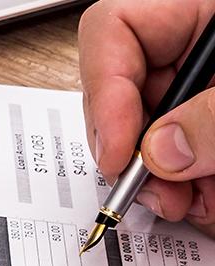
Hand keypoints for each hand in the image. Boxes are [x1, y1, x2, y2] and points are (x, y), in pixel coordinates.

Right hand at [79, 0, 214, 233]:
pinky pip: (181, 162)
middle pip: (124, 94)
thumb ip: (214, 116)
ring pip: (149, 138)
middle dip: (134, 151)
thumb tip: (159, 153)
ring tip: (191, 204)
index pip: (114, 29)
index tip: (117, 152)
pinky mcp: (211, 132)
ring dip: (164, 182)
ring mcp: (203, 90)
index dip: (103, 93)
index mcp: (201, 6)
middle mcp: (195, 47)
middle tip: (153, 191)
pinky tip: (208, 202)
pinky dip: (191, 191)